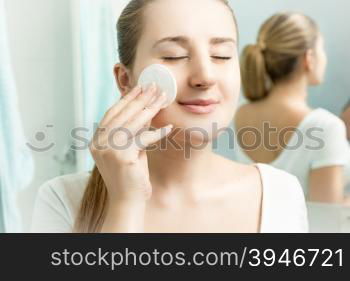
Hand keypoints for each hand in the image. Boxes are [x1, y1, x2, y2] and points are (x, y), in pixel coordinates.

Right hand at [89, 83, 172, 203]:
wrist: (127, 201)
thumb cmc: (131, 176)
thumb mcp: (130, 149)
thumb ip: (132, 132)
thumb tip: (145, 111)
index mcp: (97, 141)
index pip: (112, 114)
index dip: (126, 99)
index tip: (139, 87)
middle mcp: (98, 144)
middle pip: (122, 115)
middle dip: (139, 99)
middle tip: (153, 86)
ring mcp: (107, 150)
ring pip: (131, 123)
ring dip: (149, 108)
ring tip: (161, 97)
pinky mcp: (120, 157)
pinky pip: (142, 139)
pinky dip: (156, 133)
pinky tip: (168, 127)